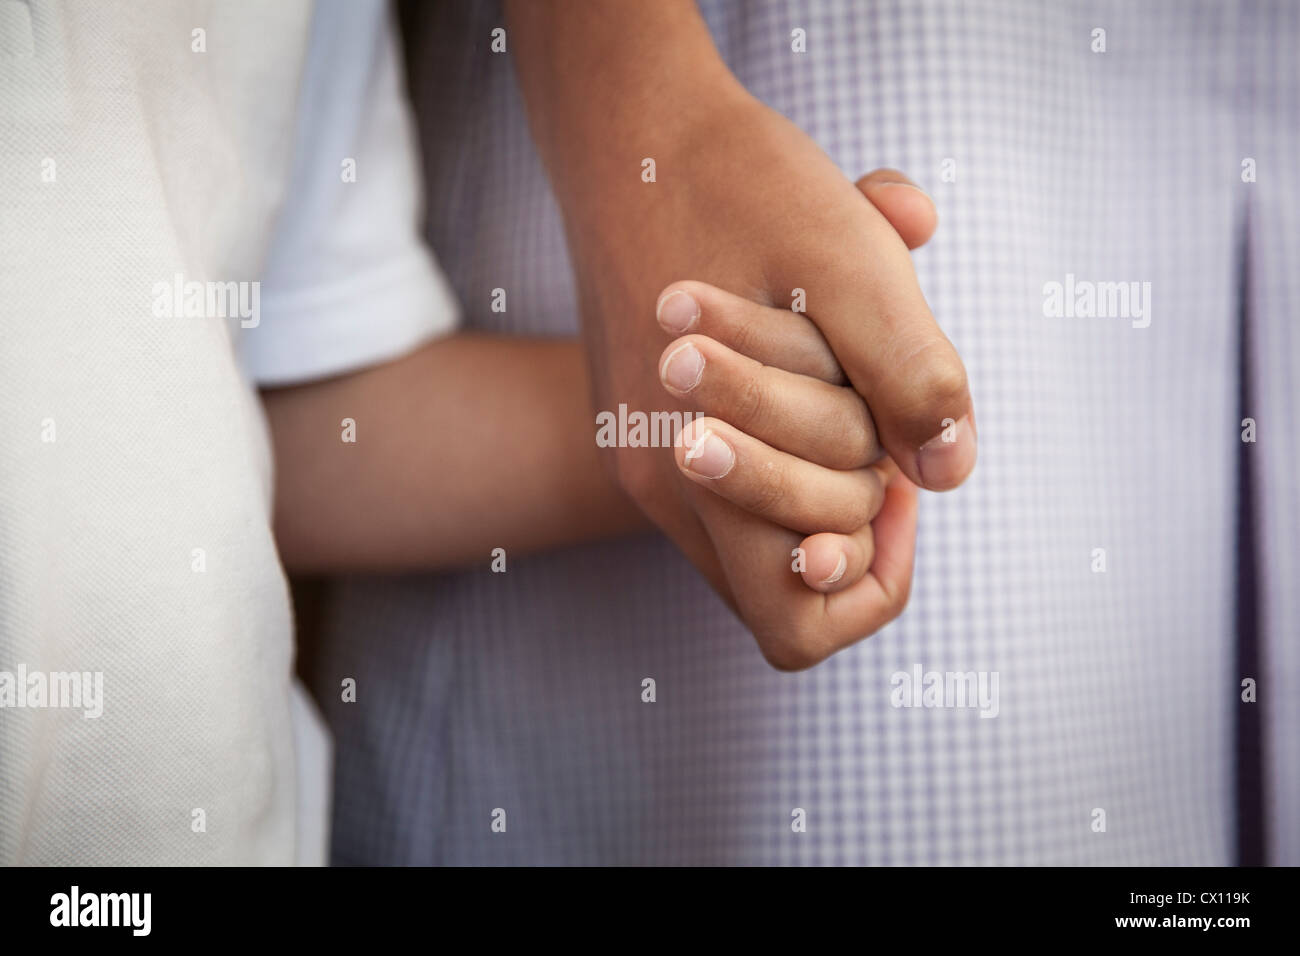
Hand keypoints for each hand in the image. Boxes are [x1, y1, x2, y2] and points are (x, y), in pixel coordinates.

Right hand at [509, 5, 972, 665]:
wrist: (629, 129)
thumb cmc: (737, 186)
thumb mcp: (847, 266)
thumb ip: (909, 379)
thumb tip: (945, 477)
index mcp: (694, 474)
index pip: (798, 619)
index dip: (873, 572)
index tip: (897, 483)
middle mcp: (659, 485)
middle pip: (784, 578)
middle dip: (854, 507)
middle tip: (876, 423)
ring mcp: (645, 454)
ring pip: (761, 523)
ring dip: (825, 462)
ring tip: (840, 371)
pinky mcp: (642, 420)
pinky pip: (735, 475)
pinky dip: (789, 433)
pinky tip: (806, 355)